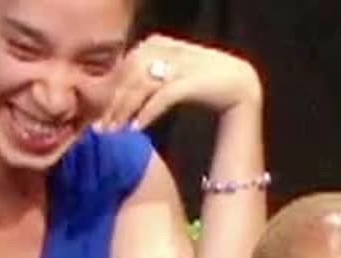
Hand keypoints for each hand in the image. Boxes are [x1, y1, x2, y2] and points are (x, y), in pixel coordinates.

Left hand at [96, 34, 261, 131]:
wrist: (241, 85)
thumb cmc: (204, 82)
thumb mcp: (172, 71)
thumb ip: (149, 73)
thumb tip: (121, 89)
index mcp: (158, 43)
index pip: (124, 67)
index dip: (109, 91)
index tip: (99, 115)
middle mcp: (165, 49)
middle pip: (128, 77)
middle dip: (112, 105)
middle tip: (100, 129)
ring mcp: (177, 64)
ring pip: (140, 88)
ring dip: (124, 112)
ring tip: (115, 132)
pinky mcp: (189, 81)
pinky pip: (160, 98)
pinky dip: (146, 114)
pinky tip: (137, 128)